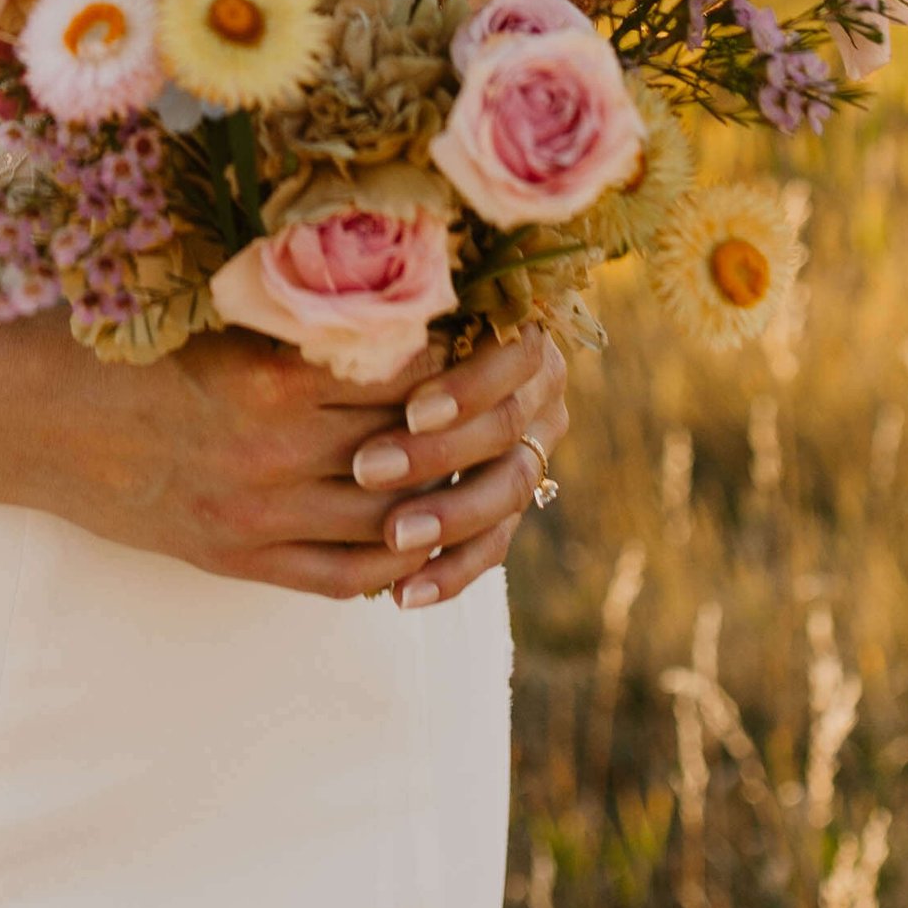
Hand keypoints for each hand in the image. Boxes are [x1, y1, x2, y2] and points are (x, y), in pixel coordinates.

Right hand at [0, 314, 567, 608]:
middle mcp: (274, 454)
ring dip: (442, 503)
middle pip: (410, 449)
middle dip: (468, 430)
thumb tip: (379, 294)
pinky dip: (390, 567)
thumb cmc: (107, 339)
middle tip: (512, 407)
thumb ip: (289, 315)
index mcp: (270, 377)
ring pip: (387, 521)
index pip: (404, 373)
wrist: (19, 416)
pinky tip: (418, 549)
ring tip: (481, 476)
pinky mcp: (235, 560)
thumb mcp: (206, 311)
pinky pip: (337, 577)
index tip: (490, 337)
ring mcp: (257, 517)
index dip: (458, 360)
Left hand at [345, 324, 568, 612]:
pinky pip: (492, 545)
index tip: (412, 410)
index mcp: (524, 330)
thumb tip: (367, 335)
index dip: (466, 388)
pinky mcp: (509, 504)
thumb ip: (393, 322)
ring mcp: (533, 450)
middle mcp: (540, 392)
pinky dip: (451, 572)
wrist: (390, 358)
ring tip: (391, 536)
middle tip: (368, 470)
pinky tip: (406, 595)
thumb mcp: (389, 312)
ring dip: (447, 517)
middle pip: (505, 429)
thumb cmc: (373, 319)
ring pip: (507, 492)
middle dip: (437, 454)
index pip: (513, 359)